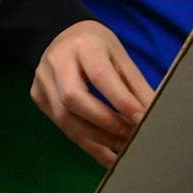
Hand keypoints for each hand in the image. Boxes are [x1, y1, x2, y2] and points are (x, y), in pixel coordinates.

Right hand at [31, 20, 153, 167]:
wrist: (63, 37)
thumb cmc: (98, 47)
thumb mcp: (120, 57)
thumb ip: (136, 87)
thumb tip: (154, 117)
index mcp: (83, 45)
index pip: (99, 75)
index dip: (120, 100)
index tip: (141, 119)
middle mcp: (56, 61)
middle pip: (73, 99)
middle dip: (105, 123)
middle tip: (130, 137)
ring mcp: (42, 80)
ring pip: (64, 118)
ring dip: (97, 139)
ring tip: (122, 150)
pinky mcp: (38, 96)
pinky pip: (62, 126)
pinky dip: (87, 144)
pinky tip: (107, 155)